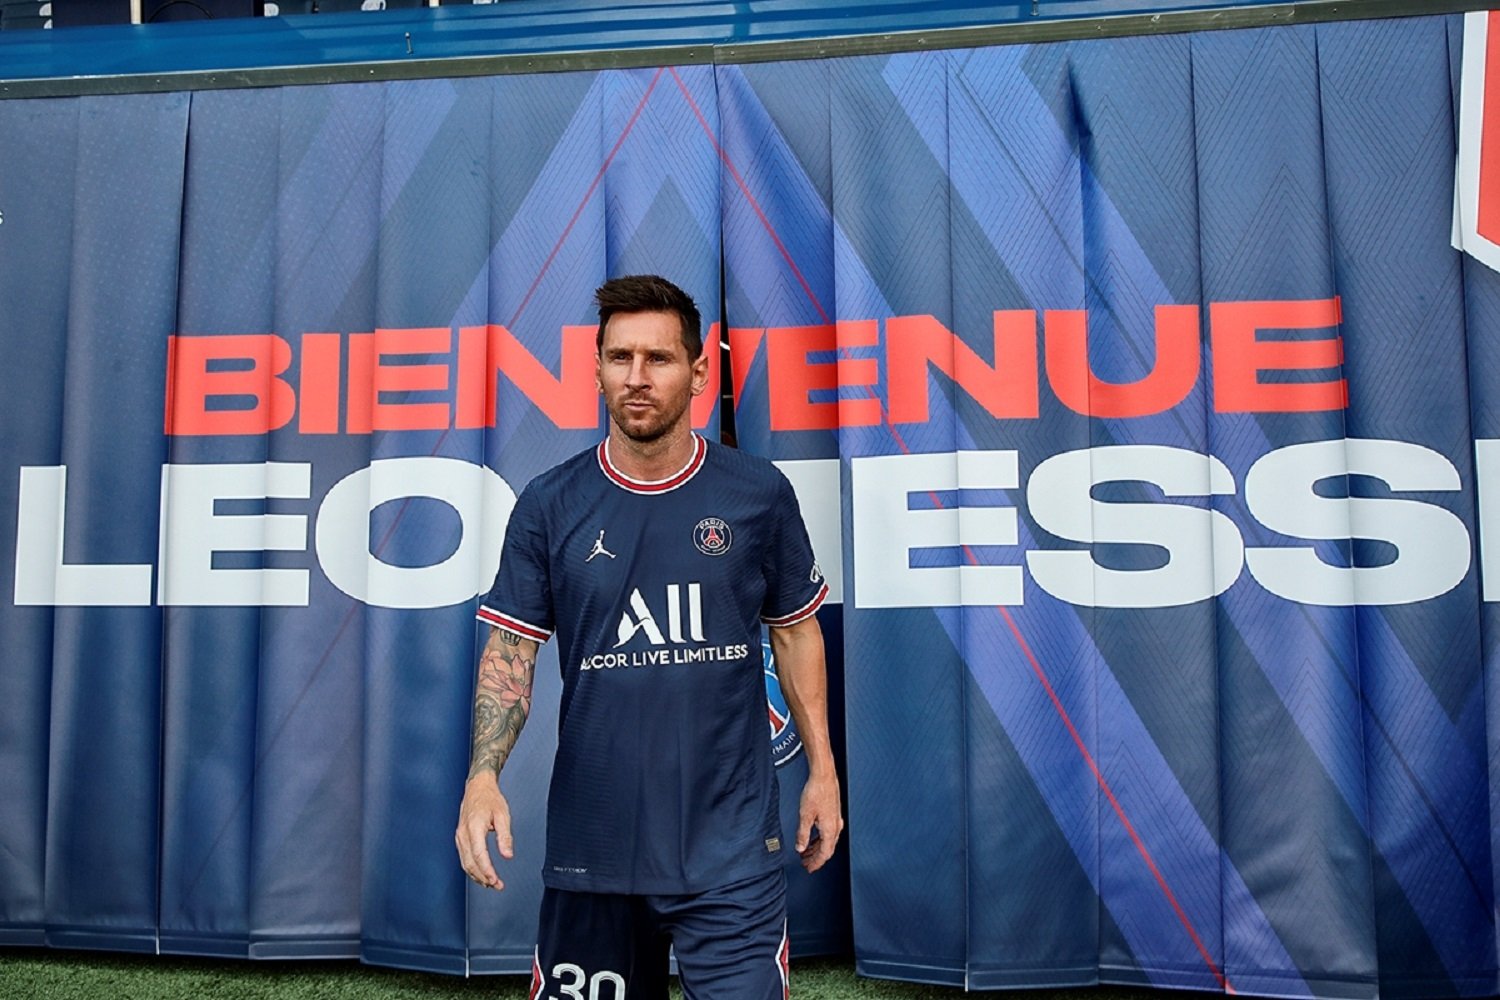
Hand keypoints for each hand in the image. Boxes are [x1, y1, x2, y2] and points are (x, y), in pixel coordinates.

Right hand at [455, 773, 513, 889]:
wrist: (477, 787)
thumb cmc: (490, 799)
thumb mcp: (503, 815)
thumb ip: (505, 837)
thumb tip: (508, 856)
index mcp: (474, 827)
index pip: (479, 855)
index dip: (487, 870)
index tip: (495, 881)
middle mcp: (463, 833)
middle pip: (470, 862)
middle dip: (483, 877)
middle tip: (497, 886)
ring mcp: (459, 836)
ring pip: (465, 863)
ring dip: (477, 876)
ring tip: (491, 884)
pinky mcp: (460, 838)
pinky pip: (464, 858)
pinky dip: (472, 868)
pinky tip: (481, 874)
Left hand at [796, 771, 842, 872]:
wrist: (824, 775)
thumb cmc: (816, 791)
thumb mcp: (805, 815)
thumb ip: (802, 834)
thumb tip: (800, 848)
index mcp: (830, 829)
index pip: (825, 853)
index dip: (816, 863)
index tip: (809, 868)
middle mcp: (835, 826)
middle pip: (827, 849)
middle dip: (816, 857)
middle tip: (806, 863)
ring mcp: (835, 819)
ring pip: (827, 840)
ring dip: (817, 848)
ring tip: (806, 852)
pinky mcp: (833, 813)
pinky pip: (827, 832)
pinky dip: (819, 839)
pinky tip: (812, 838)